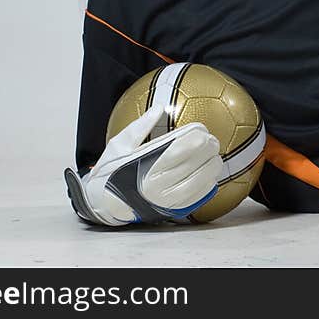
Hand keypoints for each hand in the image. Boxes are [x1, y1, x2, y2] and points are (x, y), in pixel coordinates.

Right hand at [64, 104, 222, 225]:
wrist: (103, 204)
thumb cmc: (110, 172)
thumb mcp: (119, 145)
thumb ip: (140, 126)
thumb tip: (159, 107)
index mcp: (145, 166)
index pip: (180, 149)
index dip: (196, 137)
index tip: (202, 129)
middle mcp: (157, 185)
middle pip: (194, 163)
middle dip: (208, 149)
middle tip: (212, 141)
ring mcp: (165, 200)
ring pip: (200, 182)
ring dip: (212, 167)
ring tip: (215, 157)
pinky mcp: (170, 210)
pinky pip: (196, 198)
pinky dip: (207, 186)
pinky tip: (211, 176)